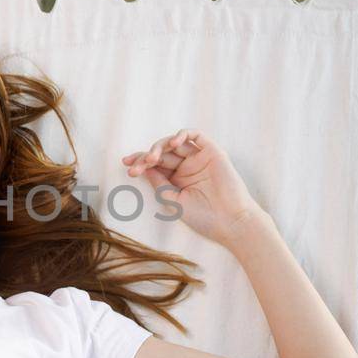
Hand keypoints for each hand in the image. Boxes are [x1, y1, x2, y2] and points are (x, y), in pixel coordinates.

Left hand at [122, 129, 267, 247]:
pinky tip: (173, 143)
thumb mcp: (172, 201)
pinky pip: (196, 136)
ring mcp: (199, 159)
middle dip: (146, 156)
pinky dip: (182, 135)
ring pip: (175, 142)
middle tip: (137, 165)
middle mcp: (186, 167)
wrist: (230, 222)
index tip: (127, 165)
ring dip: (160, 146)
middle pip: (162, 153)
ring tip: (152, 158)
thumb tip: (142, 166)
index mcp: (176, 180)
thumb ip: (158, 182)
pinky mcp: (213, 152)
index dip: (140, 162)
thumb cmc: (203, 217)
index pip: (154, 165)